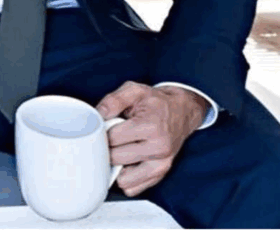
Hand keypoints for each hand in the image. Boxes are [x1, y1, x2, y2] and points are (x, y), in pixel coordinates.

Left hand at [95, 81, 207, 195]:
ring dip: (116, 166)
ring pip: (123, 179)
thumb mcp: (134, 90)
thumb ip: (114, 100)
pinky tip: (127, 160)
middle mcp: (159, 148)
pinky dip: (125, 176)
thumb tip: (98, 114)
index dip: (103, 131)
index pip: (113, 138)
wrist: (181, 111)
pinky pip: (133, 187)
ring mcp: (161, 164)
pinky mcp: (160, 174)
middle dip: (108, 147)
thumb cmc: (156, 101)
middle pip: (116, 158)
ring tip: (120, 148)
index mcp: (151, 126)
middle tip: (112, 136)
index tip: (106, 125)